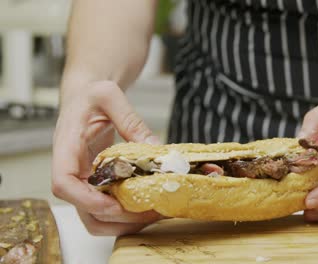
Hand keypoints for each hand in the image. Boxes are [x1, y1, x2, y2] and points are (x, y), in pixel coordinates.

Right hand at [52, 80, 161, 234]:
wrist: (86, 98)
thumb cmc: (91, 95)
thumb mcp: (109, 95)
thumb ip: (131, 120)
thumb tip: (155, 149)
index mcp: (67, 145)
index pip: (62, 182)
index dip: (85, 199)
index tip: (113, 203)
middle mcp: (71, 168)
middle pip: (83, 209)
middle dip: (116, 217)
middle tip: (148, 211)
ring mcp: (83, 180)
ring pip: (94, 217)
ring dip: (122, 223)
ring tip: (153, 213)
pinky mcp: (96, 183)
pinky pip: (106, 209)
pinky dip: (126, 216)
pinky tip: (148, 207)